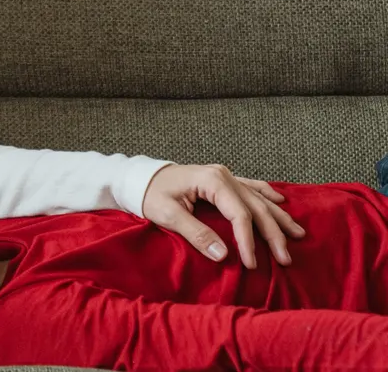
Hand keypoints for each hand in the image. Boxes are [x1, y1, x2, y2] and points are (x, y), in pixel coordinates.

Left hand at [141, 164, 306, 268]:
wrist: (141, 178)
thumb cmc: (151, 194)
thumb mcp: (168, 215)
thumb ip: (196, 233)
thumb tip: (223, 256)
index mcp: (211, 181)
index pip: (239, 214)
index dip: (248, 240)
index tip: (252, 263)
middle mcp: (223, 175)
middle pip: (256, 207)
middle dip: (273, 234)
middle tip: (286, 258)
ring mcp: (225, 176)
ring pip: (259, 198)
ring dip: (278, 217)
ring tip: (298, 234)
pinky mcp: (223, 180)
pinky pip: (252, 187)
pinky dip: (267, 196)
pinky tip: (281, 203)